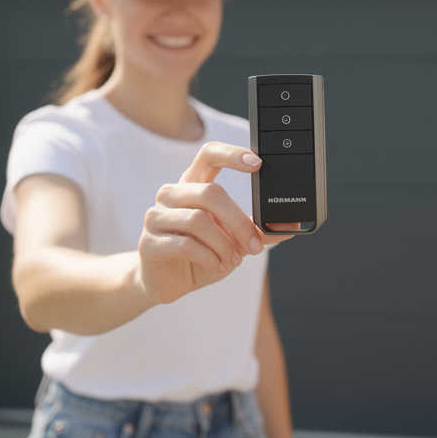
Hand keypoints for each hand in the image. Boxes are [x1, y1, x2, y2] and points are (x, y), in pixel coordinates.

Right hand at [136, 142, 291, 303]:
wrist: (168, 282)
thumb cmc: (201, 254)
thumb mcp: (233, 241)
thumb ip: (257, 231)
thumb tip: (288, 226)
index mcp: (193, 185)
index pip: (209, 155)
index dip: (232, 155)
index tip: (257, 163)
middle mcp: (172, 194)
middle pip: (211, 193)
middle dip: (239, 222)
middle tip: (255, 246)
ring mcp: (156, 216)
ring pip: (199, 221)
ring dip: (224, 245)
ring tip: (233, 261)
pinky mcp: (148, 242)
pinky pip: (186, 245)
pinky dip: (210, 258)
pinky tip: (217, 266)